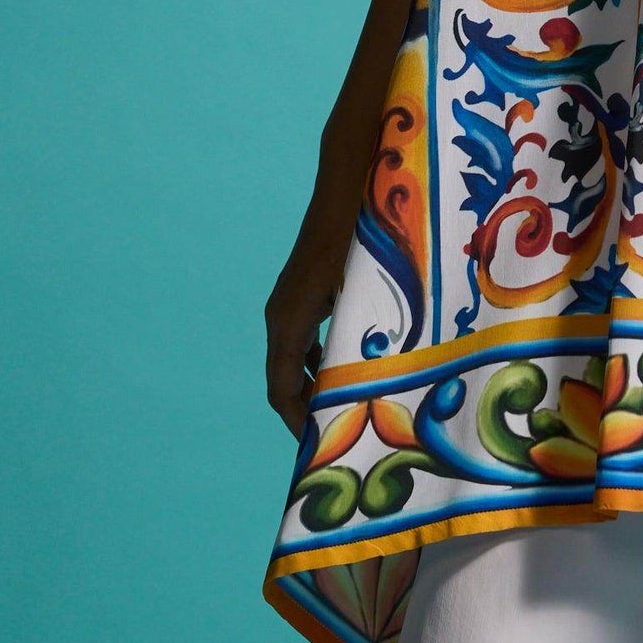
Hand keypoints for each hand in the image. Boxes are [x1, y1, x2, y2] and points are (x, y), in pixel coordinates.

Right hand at [264, 200, 351, 435]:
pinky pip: (299, 340)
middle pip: (282, 379)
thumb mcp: (358, 300)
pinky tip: (342, 371)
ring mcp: (287, 305)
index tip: (315, 447)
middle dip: (302, 411)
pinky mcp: (300, 295)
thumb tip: (363, 389)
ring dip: (309, 388)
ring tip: (339, 411)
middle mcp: (279, 316)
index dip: (296, 421)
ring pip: (290, 360)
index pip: (281, 388)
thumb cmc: (358, 244)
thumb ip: (354, 343)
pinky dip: (315, 363)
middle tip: (331, 438)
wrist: (344, 196)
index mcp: (288, 323)